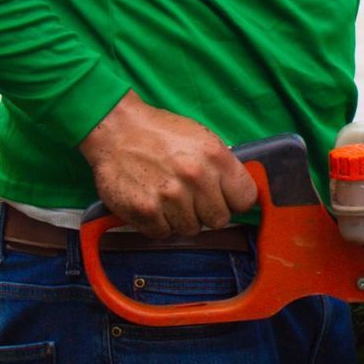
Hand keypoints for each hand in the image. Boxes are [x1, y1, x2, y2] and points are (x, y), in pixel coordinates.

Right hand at [78, 91, 258, 238]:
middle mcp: (196, 177)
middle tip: (191, 198)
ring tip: (168, 196)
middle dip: (207, 212)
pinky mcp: (145, 211)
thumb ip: (222, 166)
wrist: (118, 130)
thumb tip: (238, 194)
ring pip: (191, 229)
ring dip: (180, 218)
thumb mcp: (202, 138)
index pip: (246, 198)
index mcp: (215, 157)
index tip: (226, 199)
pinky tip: (152, 203)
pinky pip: (163, 233)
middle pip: (219, 220)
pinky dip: (157, 223)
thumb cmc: (162, 133)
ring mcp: (170, 196)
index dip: (236, 201)